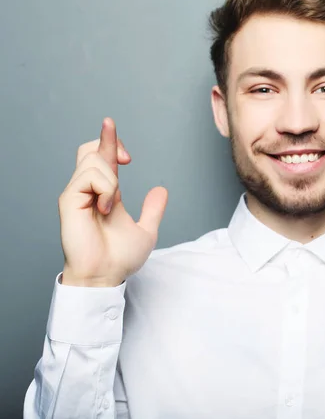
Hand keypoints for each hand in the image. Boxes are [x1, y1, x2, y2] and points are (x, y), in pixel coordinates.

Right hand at [58, 118, 167, 286]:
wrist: (105, 275)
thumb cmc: (119, 258)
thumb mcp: (146, 230)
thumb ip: (152, 210)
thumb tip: (161, 190)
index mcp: (105, 193)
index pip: (103, 158)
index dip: (111, 143)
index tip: (128, 155)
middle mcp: (89, 189)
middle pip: (90, 149)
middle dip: (109, 142)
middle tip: (127, 160)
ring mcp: (77, 193)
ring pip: (93, 159)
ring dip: (111, 178)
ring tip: (110, 206)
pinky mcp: (69, 199)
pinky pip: (89, 176)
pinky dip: (105, 188)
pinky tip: (104, 208)